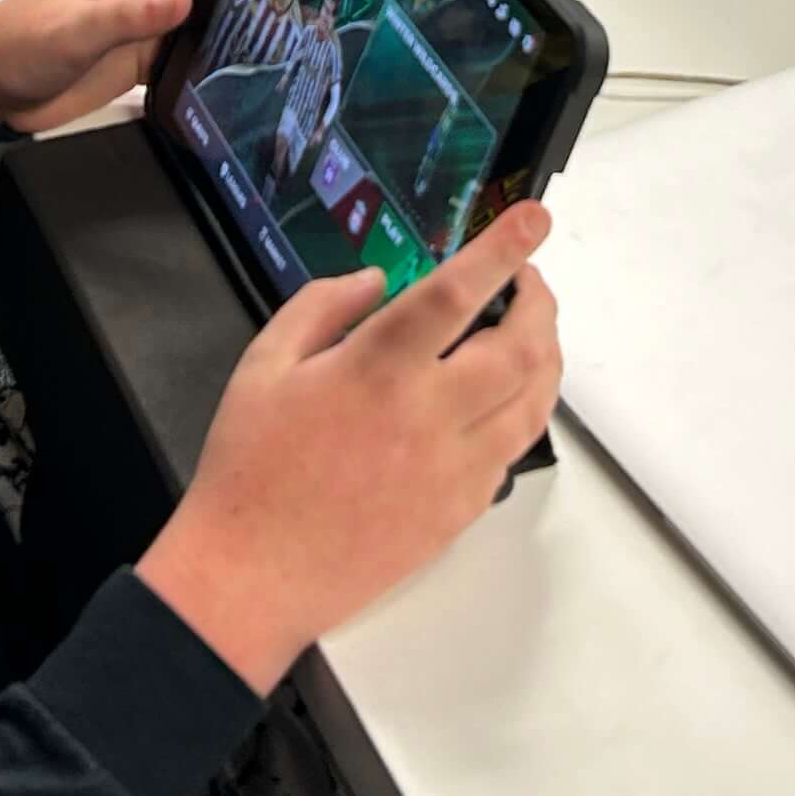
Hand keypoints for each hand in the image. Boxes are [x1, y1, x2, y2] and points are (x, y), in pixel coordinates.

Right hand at [138, 203, 562, 690]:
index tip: (534, 219)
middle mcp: (428, 417)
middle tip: (528, 280)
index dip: (503, 249)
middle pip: (520, 347)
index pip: (458, 292)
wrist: (252, 576)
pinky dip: (521, 411)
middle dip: (540, 301)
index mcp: (377, 370)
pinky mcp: (460, 513)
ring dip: (545, 356)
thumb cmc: (249, 466)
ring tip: (529, 332)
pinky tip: (502, 397)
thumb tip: (379, 282)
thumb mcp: (264, 363)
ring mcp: (453, 470)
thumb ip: (323, 306)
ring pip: (533, 402)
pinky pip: (511, 451)